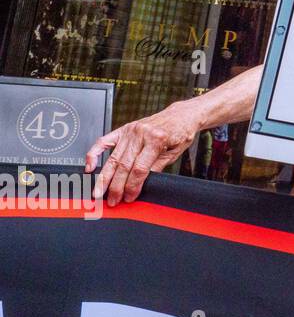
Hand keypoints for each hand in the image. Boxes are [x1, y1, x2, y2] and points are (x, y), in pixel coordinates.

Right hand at [85, 103, 202, 205]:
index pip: (140, 169)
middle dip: (116, 186)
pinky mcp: (124, 129)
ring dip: (104, 178)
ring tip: (99, 192)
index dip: (133, 186)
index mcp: (156, 139)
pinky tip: (89, 167)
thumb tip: (140, 185)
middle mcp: (141, 134)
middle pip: (124, 165)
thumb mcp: (174, 153)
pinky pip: (103, 142)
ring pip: (113, 158)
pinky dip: (93, 154)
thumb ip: (156, 167)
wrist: (181, 115)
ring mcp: (130, 131)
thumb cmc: (181, 133)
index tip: (129, 197)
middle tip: (113, 200)